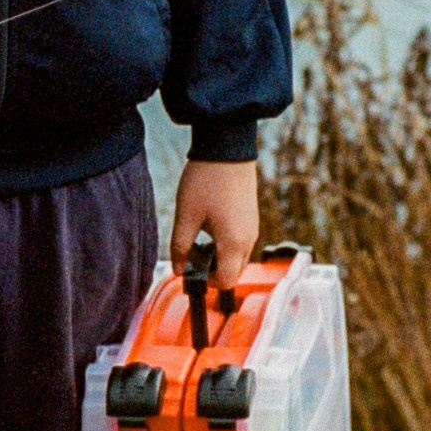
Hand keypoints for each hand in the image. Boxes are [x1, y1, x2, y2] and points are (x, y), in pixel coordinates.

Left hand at [169, 158, 259, 285]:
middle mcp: (249, 239)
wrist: (227, 148)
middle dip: (213, 271)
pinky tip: (209, 226)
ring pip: (238, 257)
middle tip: (191, 256)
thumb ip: (180, 247)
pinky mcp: (251, 216)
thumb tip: (178, 270)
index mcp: (234, 243)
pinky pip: (241, 242)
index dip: (207, 283)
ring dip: (219, 257)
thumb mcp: (186, 216)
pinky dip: (226, 244)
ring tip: (198, 238)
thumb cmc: (206, 181)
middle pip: (234, 271)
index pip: (227, 281)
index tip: (190, 272)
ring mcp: (252, 227)